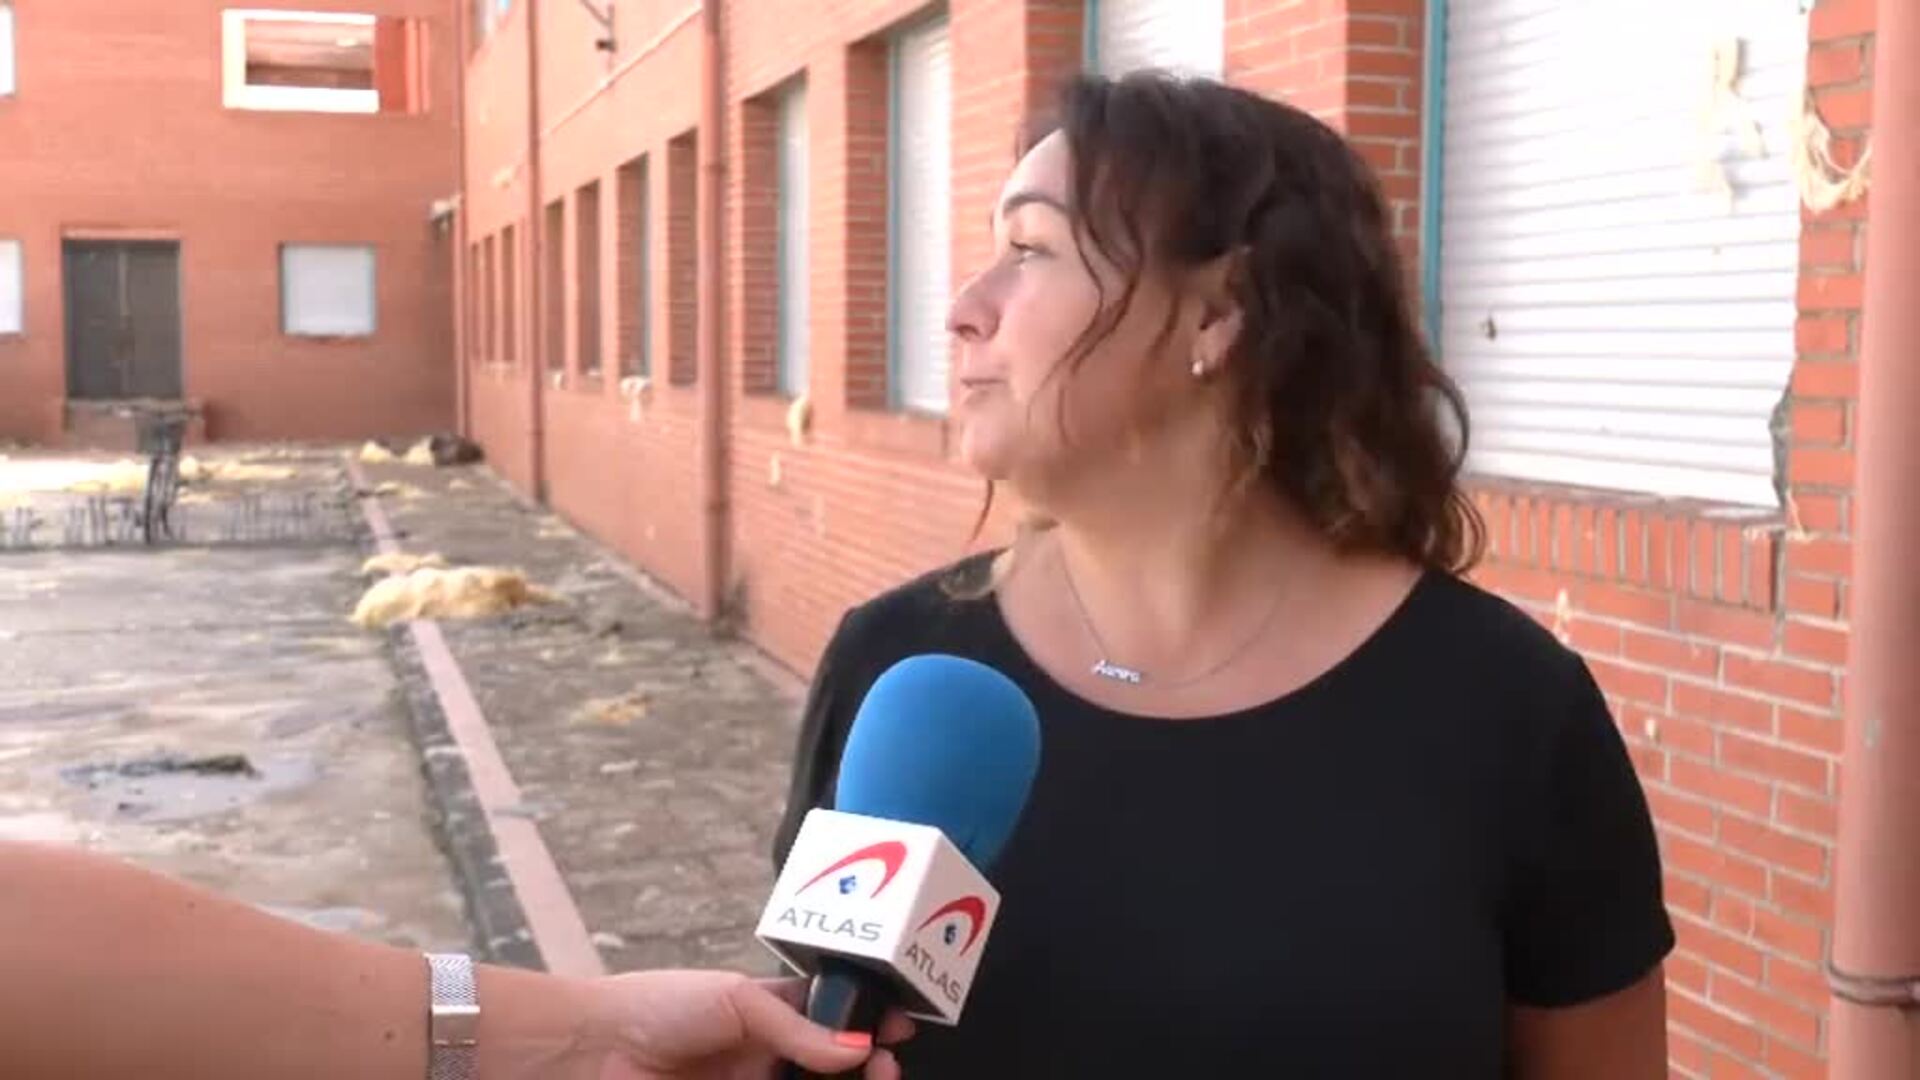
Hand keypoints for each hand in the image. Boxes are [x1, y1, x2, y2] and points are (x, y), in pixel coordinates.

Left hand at [589, 969, 913, 1079]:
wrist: (596, 1050)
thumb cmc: (659, 1007)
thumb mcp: (737, 1001)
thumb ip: (797, 1027)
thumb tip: (856, 1046)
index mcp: (769, 1013)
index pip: (831, 1018)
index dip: (866, 1023)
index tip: (898, 1028)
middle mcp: (766, 1055)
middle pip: (832, 1067)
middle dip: (866, 1066)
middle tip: (885, 1067)